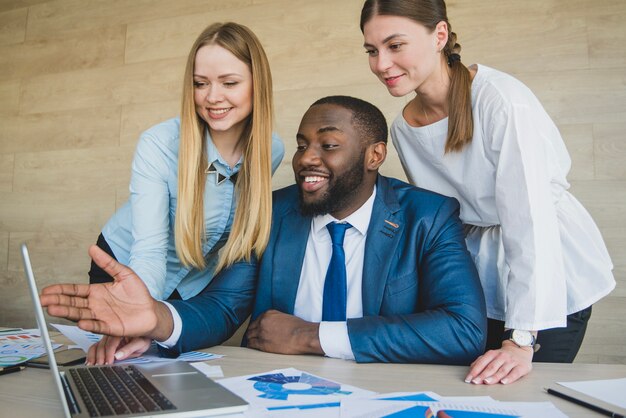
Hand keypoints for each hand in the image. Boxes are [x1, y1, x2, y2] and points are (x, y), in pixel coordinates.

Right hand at [40, 245, 171, 339]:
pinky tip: (81, 321)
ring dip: (66, 312)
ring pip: (79, 314)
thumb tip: (93, 248)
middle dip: (56, 301)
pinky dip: (89, 324)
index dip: (60, 290)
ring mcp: (101, 316)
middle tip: (42, 300)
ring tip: (53, 309)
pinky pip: (97, 325)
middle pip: (72, 303)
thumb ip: (107, 262)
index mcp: (96, 292)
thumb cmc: (138, 293)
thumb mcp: (123, 273)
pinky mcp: (110, 327)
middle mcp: (95, 305)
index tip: (46, 290)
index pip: (74, 290)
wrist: (152, 310)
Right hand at [87, 336, 151, 364]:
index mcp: (122, 331)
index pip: (112, 343)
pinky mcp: (105, 342)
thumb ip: (129, 350)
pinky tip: (89, 361)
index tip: (108, 363)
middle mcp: (113, 333)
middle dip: (100, 357)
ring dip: (93, 356)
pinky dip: (91, 354)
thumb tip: (118, 356)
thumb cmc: (143, 338)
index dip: (109, 354)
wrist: (144, 335)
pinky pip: (95, 347)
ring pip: (96, 345)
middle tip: (101, 366)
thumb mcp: (141, 344)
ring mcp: (108, 337)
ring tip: (92, 365)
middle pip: (102, 345)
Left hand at [246, 310, 322, 354]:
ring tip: (253, 342)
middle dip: (252, 332)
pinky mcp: (263, 344)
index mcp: (268, 314)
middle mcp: (262, 322)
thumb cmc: (298, 327)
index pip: (257, 320)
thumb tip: (273, 326)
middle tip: (254, 336)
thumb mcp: (285, 317)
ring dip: (251, 339)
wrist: (302, 336)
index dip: (257, 326)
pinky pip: (251, 344)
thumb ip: (275, 320)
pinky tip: (254, 347)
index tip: (258, 330)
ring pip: (249, 336)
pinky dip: (252, 345)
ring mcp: (261, 333)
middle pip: (251, 328)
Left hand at [465, 340, 532, 384]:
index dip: (475, 371)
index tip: (469, 378)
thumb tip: (471, 369)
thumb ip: (481, 361)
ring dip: (493, 377)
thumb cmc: (503, 356)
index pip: (482, 362)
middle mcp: (502, 357)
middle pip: (491, 367)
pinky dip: (509, 378)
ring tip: (486, 382)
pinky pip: (514, 373)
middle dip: (482, 375)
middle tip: (475, 382)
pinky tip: (503, 382)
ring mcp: (511, 362)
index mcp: (492, 354)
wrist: (520, 349)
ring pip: (501, 370)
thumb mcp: (491, 356)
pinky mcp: (521, 367)